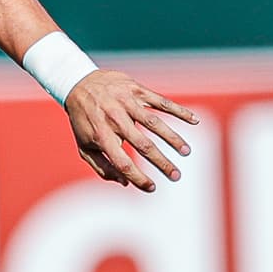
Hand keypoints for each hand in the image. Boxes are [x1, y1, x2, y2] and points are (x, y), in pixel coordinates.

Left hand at [64, 70, 198, 192]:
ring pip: (155, 123)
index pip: (122, 162)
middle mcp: (115, 120)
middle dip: (162, 162)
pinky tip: (194, 121)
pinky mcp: (137, 90)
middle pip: (143, 145)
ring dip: (173, 138)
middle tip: (176, 176)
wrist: (79, 84)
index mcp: (102, 137)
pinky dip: (179, 111)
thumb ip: (102, 166)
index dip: (137, 177)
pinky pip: (161, 101)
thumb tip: (124, 182)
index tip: (152, 187)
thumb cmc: (84, 121)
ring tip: (186, 152)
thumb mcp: (84, 146)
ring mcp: (127, 104)